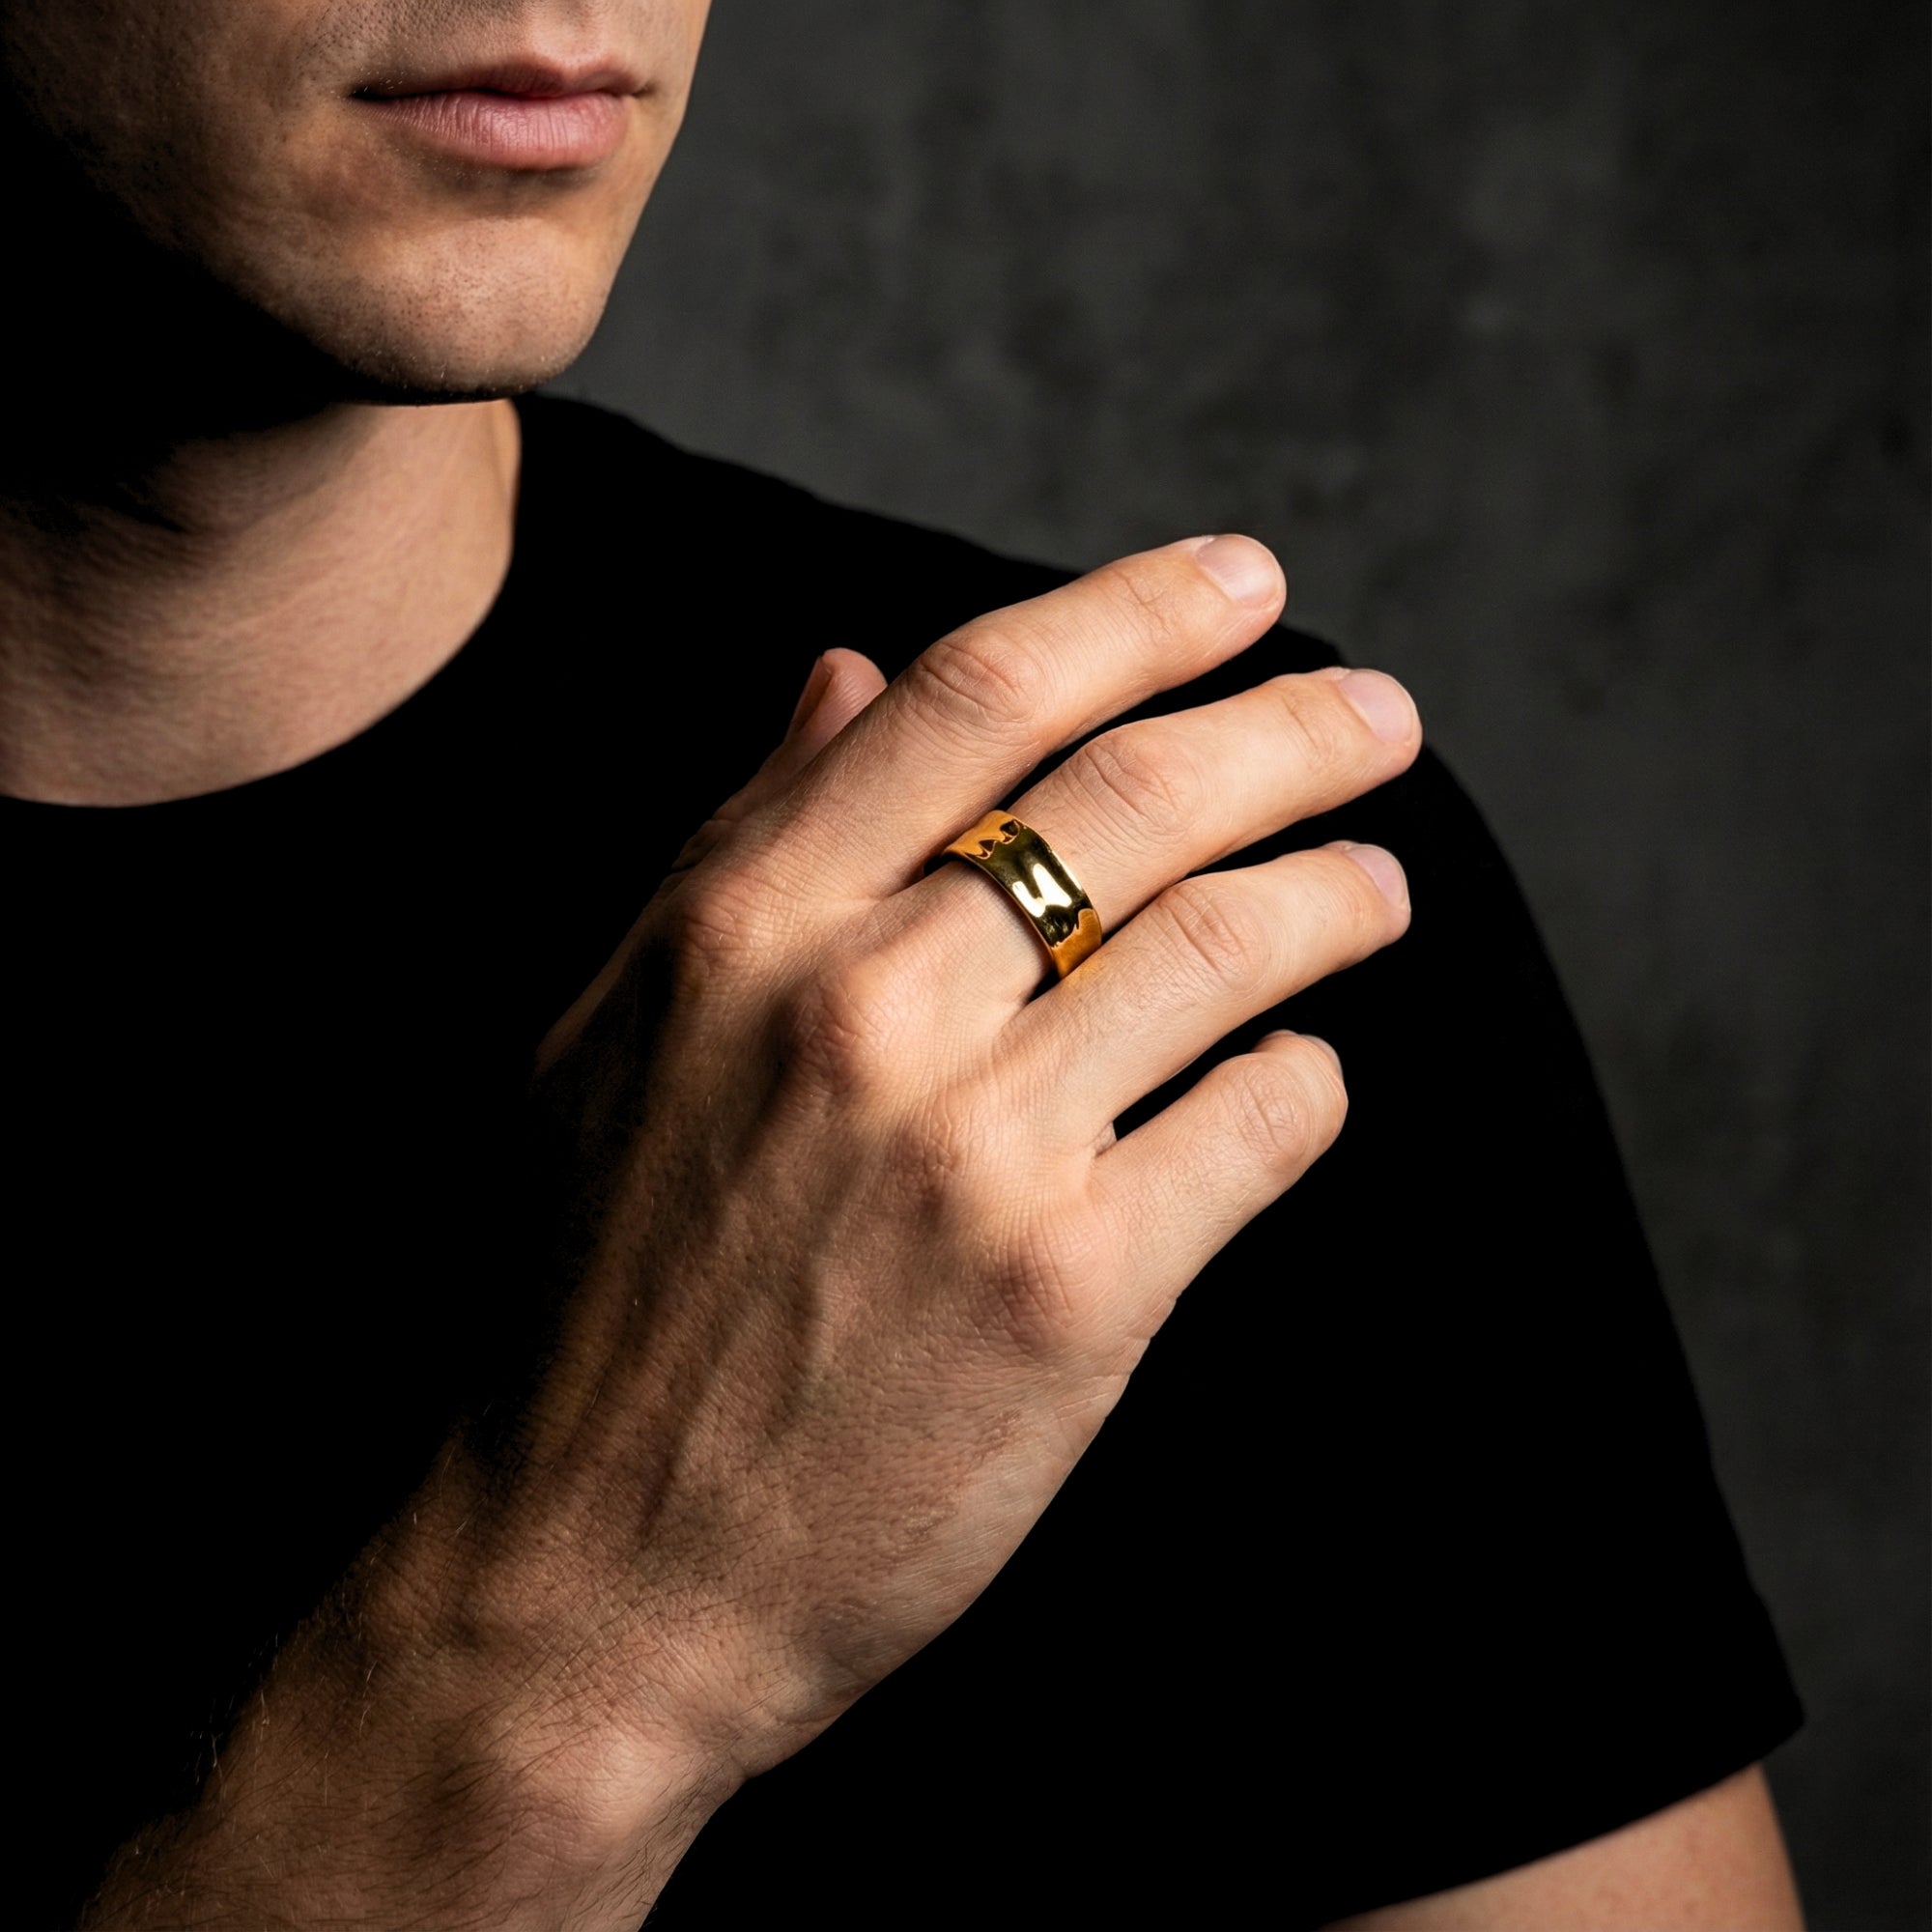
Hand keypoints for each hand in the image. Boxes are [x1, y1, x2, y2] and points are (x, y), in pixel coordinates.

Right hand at [88, 537, 1418, 1929]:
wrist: (581, 1580)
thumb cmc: (586, 1300)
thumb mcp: (614, 1031)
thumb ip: (743, 837)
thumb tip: (848, 671)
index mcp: (742, 925)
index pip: (980, 696)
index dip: (1135, 612)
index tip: (1243, 583)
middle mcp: (863, 1008)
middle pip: (1137, 797)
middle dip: (1291, 729)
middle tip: (1377, 714)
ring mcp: (976, 1152)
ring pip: (1226, 946)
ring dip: (1335, 894)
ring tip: (1381, 883)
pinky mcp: (1072, 1295)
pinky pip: (1257, 1127)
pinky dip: (1307, 1078)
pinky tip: (1305, 1071)